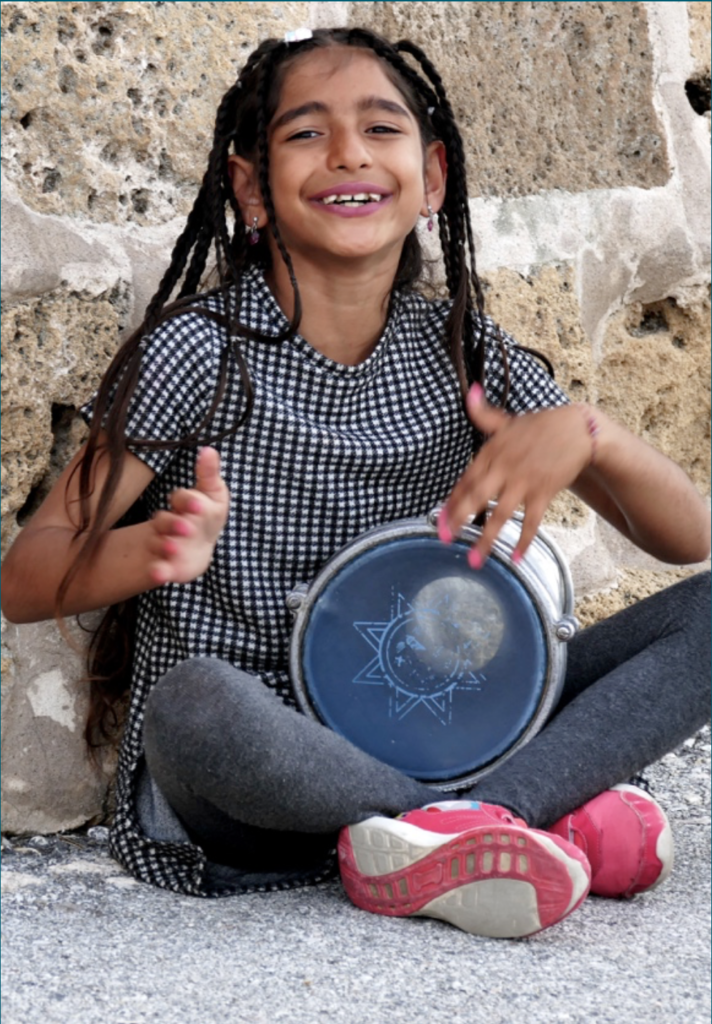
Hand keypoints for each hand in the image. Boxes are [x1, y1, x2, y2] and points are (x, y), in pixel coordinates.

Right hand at [147, 447, 229, 584]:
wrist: (198, 546)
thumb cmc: (207, 515)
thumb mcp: (214, 495)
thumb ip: (209, 474)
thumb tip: (210, 450)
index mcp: (183, 504)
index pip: (181, 498)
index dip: (188, 500)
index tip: (199, 503)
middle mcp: (169, 523)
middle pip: (164, 521)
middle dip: (174, 523)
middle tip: (188, 527)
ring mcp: (164, 543)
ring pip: (158, 543)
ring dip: (164, 545)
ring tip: (174, 549)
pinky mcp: (165, 565)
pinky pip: (157, 568)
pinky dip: (157, 572)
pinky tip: (160, 575)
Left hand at [439, 385, 593, 565]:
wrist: (578, 429)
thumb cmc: (540, 426)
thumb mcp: (507, 419)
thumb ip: (483, 413)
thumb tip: (469, 391)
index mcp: (491, 452)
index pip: (465, 480)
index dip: (451, 501)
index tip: (439, 520)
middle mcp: (504, 468)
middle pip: (476, 497)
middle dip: (458, 520)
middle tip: (445, 540)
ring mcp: (523, 481)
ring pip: (501, 514)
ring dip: (486, 539)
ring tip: (474, 560)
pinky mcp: (543, 492)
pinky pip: (532, 521)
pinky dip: (524, 540)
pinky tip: (515, 558)